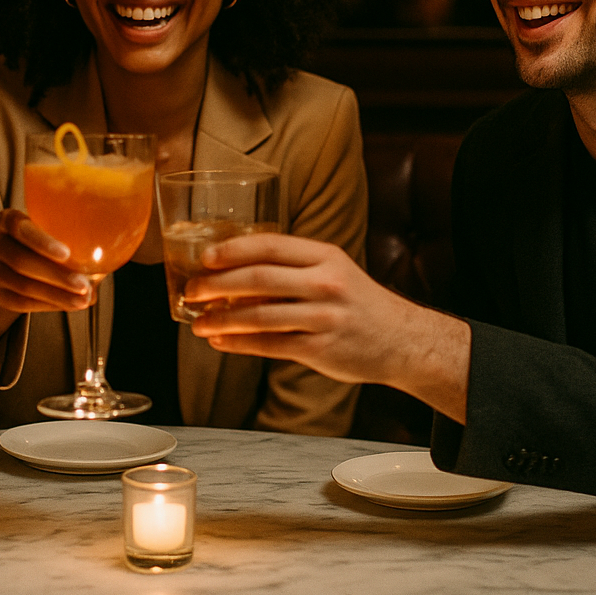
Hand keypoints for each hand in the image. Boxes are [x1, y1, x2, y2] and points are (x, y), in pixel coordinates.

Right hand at [0, 209, 92, 313]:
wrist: (21, 262)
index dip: (42, 242)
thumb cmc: (47, 241)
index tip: (67, 254)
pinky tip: (66, 305)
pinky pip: (18, 302)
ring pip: (20, 285)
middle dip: (56, 276)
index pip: (19, 227)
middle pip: (20, 260)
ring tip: (82, 300)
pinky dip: (46, 305)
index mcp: (8, 218)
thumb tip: (108, 256)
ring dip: (55, 295)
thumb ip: (77, 240)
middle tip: (84, 285)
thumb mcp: (57, 232)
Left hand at [186, 234, 470, 421]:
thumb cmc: (358, 303)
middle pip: (259, 279)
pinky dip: (240, 344)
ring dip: (222, 319)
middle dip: (217, 285)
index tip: (205, 257)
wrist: (403, 340)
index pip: (269, 246)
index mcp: (325, 256)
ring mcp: (324, 317)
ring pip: (260, 315)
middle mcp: (325, 282)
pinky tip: (221, 342)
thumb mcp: (333, 270)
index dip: (232, 250)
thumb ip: (292, 268)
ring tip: (199, 322)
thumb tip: (235, 270)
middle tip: (193, 290)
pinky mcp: (321, 348)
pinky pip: (270, 344)